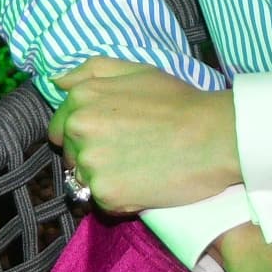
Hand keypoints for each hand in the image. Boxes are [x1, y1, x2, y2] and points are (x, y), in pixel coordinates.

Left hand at [47, 57, 239, 212]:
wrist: (213, 135)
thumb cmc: (178, 101)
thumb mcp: (136, 70)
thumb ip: (91, 71)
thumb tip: (58, 82)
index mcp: (81, 99)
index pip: (60, 127)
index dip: (84, 134)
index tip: (110, 137)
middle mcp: (79, 129)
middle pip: (71, 154)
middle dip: (93, 155)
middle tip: (130, 151)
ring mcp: (91, 163)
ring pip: (85, 179)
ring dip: (105, 178)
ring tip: (138, 167)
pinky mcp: (106, 194)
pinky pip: (102, 201)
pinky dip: (120, 197)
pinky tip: (143, 183)